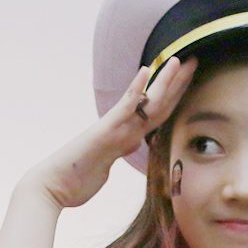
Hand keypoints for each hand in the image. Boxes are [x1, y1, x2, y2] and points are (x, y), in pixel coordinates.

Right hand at [22, 57, 195, 211]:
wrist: (54, 186)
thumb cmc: (77, 178)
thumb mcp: (108, 163)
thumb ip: (121, 149)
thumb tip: (134, 142)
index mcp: (124, 135)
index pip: (156, 113)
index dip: (174, 96)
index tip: (189, 80)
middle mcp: (122, 128)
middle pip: (156, 102)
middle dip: (176, 82)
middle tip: (193, 61)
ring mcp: (113, 128)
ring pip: (146, 103)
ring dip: (164, 82)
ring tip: (178, 62)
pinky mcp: (103, 132)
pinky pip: (122, 108)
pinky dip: (135, 90)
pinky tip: (144, 72)